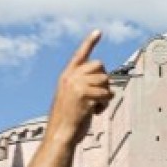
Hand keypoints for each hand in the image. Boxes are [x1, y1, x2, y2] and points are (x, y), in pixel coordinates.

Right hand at [45, 30, 111, 146]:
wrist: (60, 135)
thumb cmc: (66, 120)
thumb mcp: (70, 98)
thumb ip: (81, 85)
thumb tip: (102, 79)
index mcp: (66, 76)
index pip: (79, 55)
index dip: (89, 42)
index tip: (98, 32)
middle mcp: (71, 77)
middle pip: (100, 66)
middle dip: (104, 80)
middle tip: (97, 95)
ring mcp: (77, 85)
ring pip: (105, 81)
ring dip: (105, 96)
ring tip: (93, 107)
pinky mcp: (85, 95)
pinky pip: (106, 94)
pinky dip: (104, 105)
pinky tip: (94, 113)